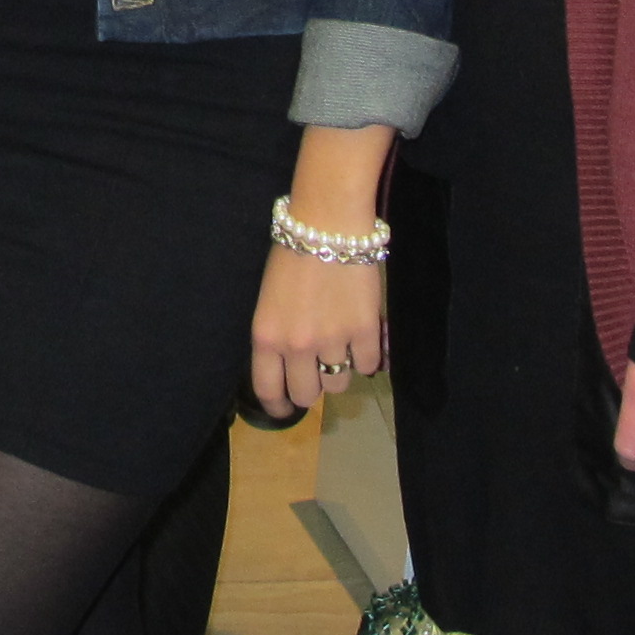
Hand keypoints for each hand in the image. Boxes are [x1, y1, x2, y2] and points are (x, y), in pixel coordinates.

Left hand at [250, 250, 384, 419]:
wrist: (327, 225)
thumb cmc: (292, 256)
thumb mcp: (269, 302)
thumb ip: (278, 338)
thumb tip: (293, 369)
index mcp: (266, 337)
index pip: (269, 390)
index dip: (279, 406)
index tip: (286, 408)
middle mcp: (297, 346)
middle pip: (308, 394)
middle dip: (313, 385)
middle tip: (319, 368)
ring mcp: (332, 340)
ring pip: (339, 382)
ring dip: (341, 369)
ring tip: (341, 344)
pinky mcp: (364, 331)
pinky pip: (368, 365)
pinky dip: (368, 356)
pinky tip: (363, 336)